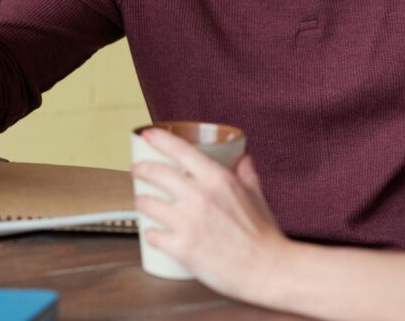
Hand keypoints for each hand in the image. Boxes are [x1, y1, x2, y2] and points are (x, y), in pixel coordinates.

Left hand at [132, 128, 288, 301]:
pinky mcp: (181, 247)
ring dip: (141, 202)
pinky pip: (153, 235)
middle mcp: (199, 196)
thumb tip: (243, 159)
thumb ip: (247, 174)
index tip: (148, 134)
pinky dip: (150, 233)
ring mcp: (188, 222)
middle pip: (156, 173)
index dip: (159, 139)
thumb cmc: (263, 235)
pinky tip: (153, 233)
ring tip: (142, 203)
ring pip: (147, 203)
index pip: (180, 149)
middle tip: (137, 170)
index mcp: (217, 179)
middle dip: (141, 169)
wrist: (267, 269)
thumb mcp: (256, 195)